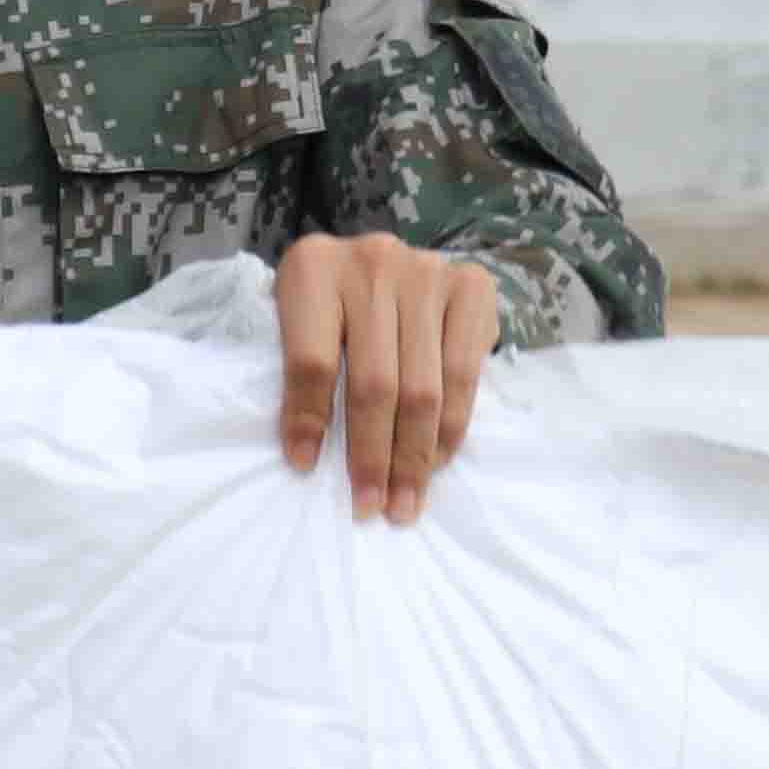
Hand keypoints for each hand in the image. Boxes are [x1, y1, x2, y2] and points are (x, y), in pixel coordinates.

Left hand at [271, 233, 498, 525]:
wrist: (383, 261)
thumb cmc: (331, 305)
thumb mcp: (299, 323)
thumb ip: (298, 373)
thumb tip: (306, 455)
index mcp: (312, 269)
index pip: (311, 359)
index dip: (309, 419)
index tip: (305, 467)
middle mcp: (372, 262)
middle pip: (374, 381)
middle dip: (373, 456)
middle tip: (371, 507)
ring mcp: (427, 272)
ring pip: (423, 385)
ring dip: (416, 456)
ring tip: (406, 502)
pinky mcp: (471, 285)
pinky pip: (466, 371)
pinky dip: (452, 425)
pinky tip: (438, 458)